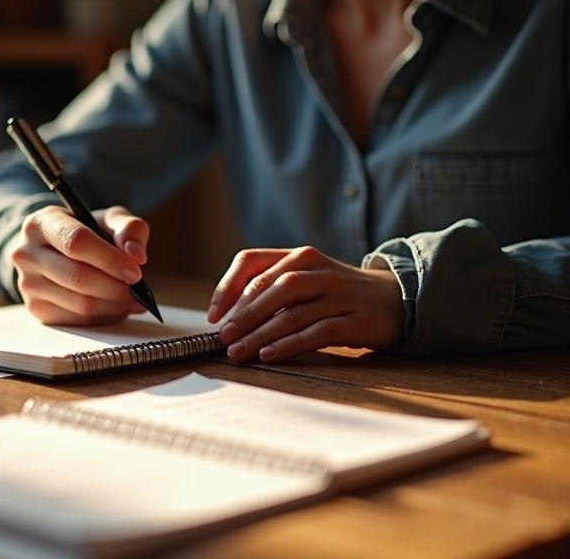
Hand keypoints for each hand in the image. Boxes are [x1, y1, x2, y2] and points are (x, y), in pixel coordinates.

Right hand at [9, 205, 148, 325]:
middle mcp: (27, 253)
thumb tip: (137, 256)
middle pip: (77, 277)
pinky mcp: (36, 308)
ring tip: (133, 300)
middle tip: (139, 291)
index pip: (76, 242)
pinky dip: (103, 317)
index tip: (135, 272)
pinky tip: (115, 307)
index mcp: (42, 223)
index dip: (109, 259)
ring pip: (80, 303)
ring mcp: (28, 284)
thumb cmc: (85, 232)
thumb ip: (129, 229)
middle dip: (115, 287)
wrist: (52, 250)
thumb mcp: (107, 220)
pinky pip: (78, 320)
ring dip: (114, 305)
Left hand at [207, 246, 404, 362]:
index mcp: (299, 256)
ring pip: (291, 313)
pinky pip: (316, 332)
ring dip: (260, 334)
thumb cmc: (338, 293)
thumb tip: (225, 317)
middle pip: (270, 289)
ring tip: (238, 352)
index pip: (251, 261)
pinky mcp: (355, 320)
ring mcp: (339, 294)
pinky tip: (270, 355)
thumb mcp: (306, 278)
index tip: (213, 315)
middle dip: (242, 315)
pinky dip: (289, 344)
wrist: (398, 300)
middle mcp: (318, 270)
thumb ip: (270, 289)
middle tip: (223, 338)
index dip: (227, 287)